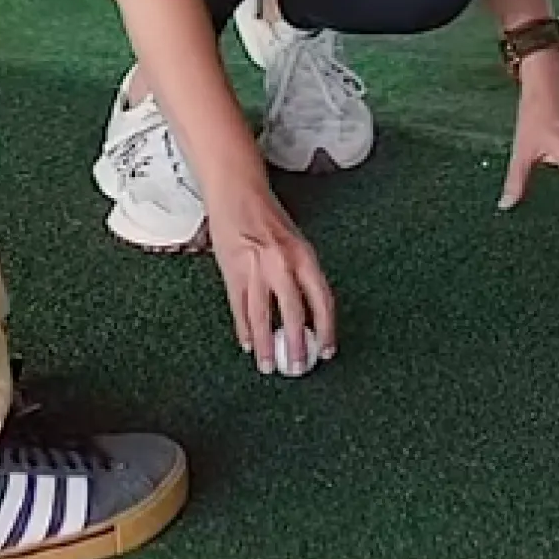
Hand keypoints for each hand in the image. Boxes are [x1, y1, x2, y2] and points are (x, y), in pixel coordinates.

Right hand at [207, 175, 337, 375]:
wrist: (236, 192)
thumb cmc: (266, 216)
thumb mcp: (294, 242)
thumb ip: (301, 274)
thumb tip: (309, 313)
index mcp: (303, 255)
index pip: (321, 300)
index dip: (325, 329)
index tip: (326, 350)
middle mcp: (281, 262)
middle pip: (292, 313)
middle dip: (296, 344)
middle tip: (298, 367)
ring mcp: (254, 268)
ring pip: (262, 316)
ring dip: (266, 346)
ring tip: (269, 366)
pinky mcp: (232, 271)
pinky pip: (239, 307)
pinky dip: (244, 329)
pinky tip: (248, 344)